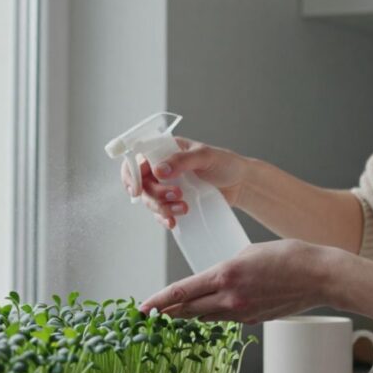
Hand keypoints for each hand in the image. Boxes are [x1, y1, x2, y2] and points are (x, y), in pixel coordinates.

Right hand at [120, 137, 249, 229]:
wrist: (241, 184)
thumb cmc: (225, 163)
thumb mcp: (206, 156)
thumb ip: (182, 161)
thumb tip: (159, 170)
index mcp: (165, 150)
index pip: (137, 158)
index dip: (131, 173)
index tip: (137, 188)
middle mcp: (162, 168)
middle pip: (142, 184)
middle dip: (155, 194)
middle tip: (177, 195)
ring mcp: (167, 186)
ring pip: (150, 200)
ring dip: (162, 207)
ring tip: (184, 208)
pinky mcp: (173, 203)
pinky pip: (160, 213)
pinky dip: (164, 218)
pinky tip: (173, 222)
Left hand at [139, 240, 345, 323]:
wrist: (319, 276)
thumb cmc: (289, 257)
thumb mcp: (248, 252)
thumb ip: (226, 269)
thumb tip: (213, 281)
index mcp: (225, 276)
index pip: (181, 292)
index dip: (158, 301)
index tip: (142, 308)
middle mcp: (230, 298)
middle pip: (188, 309)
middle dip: (166, 313)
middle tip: (149, 316)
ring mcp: (243, 312)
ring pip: (206, 315)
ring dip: (189, 315)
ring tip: (172, 315)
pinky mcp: (254, 320)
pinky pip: (226, 318)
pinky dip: (215, 313)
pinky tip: (211, 310)